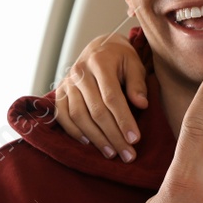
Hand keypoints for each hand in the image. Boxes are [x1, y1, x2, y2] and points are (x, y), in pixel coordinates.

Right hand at [53, 33, 147, 160]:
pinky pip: (62, 116)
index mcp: (100, 62)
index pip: (111, 96)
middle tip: (127, 154)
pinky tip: (89, 143)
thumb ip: (138, 84)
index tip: (135, 139)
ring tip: (111, 153)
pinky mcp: (60, 92)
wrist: (98, 48)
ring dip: (95, 138)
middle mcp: (80, 72)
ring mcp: (67, 83)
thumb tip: (142, 105)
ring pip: (79, 116)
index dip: (123, 120)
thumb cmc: (120, 59)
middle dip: (113, 135)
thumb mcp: (134, 64)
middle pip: (96, 110)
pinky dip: (74, 132)